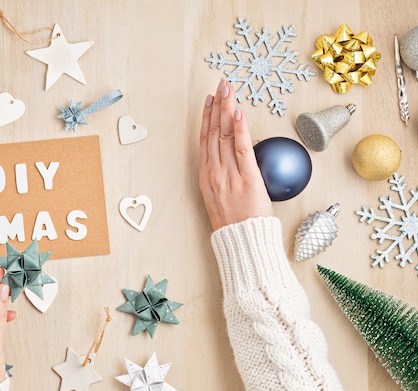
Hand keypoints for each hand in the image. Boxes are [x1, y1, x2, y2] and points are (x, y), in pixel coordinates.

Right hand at [198, 80, 272, 230]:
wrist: (241, 243)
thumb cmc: (233, 225)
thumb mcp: (219, 199)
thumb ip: (223, 178)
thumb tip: (231, 162)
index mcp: (206, 177)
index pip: (205, 140)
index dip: (207, 117)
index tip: (209, 101)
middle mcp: (214, 172)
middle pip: (214, 132)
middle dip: (217, 105)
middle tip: (221, 85)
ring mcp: (229, 175)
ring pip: (225, 136)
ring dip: (227, 110)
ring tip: (229, 91)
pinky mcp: (247, 179)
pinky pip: (242, 149)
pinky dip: (239, 130)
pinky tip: (238, 113)